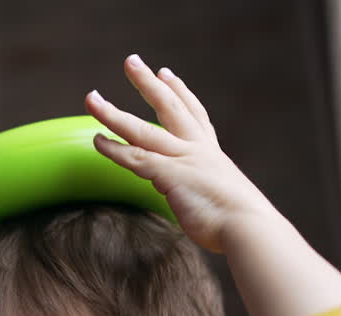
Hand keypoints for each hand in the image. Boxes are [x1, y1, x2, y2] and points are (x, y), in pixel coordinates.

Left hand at [85, 55, 277, 252]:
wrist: (248, 227)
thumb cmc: (239, 223)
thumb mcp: (227, 200)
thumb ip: (210, 194)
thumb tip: (205, 205)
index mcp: (212, 153)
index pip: (194, 114)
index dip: (180, 92)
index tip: (167, 74)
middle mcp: (197, 149)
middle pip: (168, 107)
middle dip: (147, 83)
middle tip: (131, 62)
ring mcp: (182, 159)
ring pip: (141, 130)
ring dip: (113, 113)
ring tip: (92, 98)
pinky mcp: (169, 175)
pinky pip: (134, 157)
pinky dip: (114, 148)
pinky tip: (98, 140)